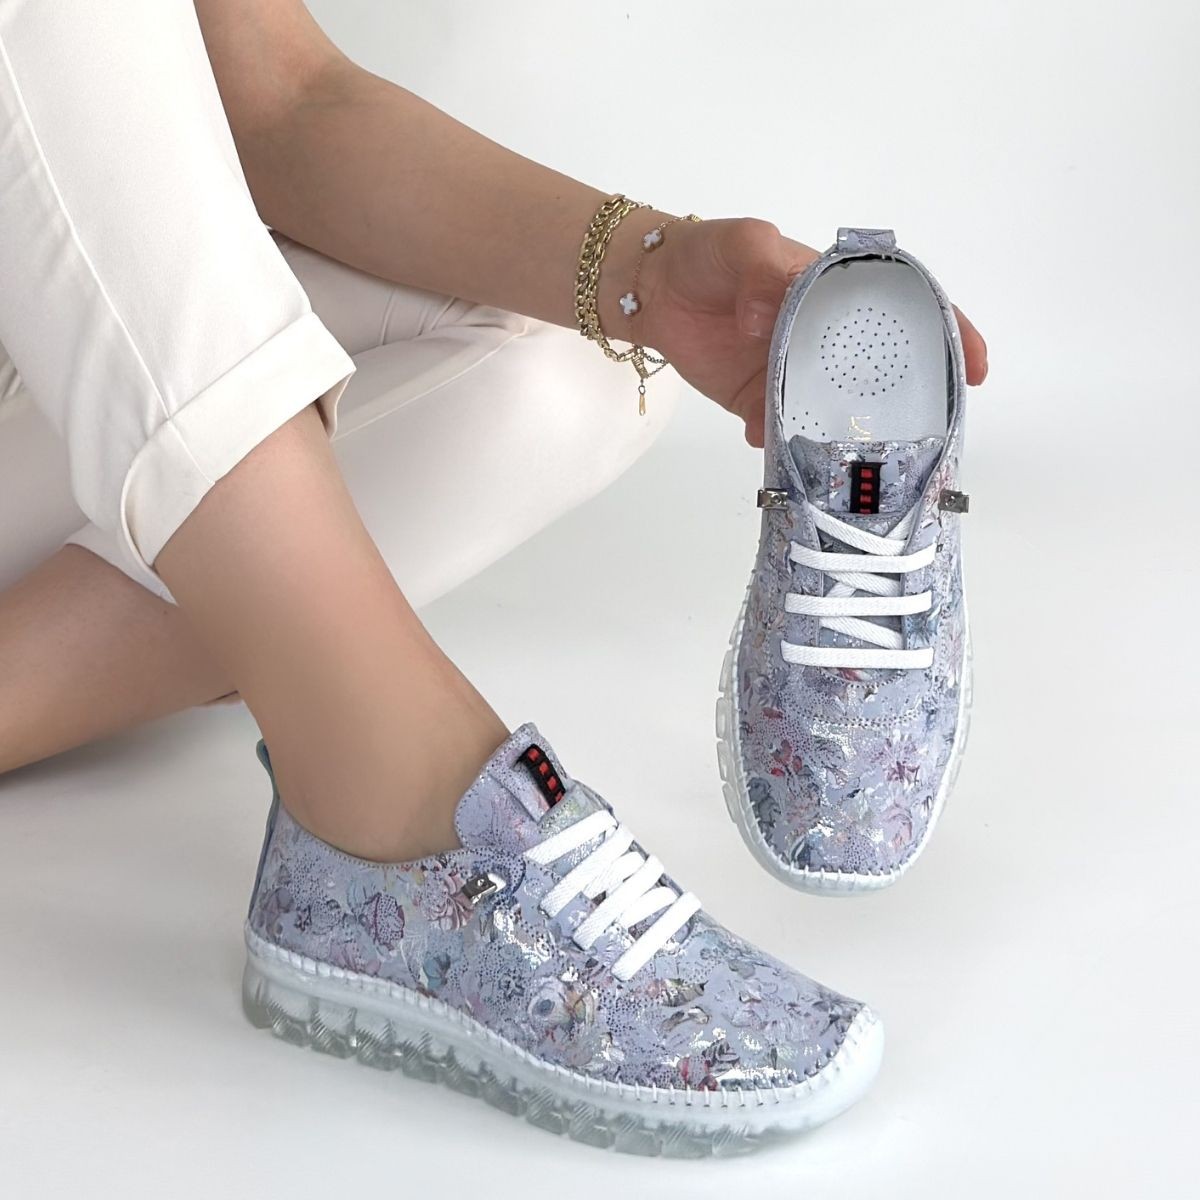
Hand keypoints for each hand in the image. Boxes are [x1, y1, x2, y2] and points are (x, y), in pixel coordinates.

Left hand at [630, 218, 987, 447]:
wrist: (652, 290)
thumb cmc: (708, 255)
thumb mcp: (742, 245)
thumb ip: (761, 272)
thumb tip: (766, 316)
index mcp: (839, 294)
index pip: (908, 309)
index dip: (949, 334)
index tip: (975, 366)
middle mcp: (827, 339)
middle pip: (881, 373)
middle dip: (908, 403)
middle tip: (925, 431)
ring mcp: (795, 375)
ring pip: (834, 412)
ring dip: (845, 435)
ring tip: (856, 458)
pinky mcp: (759, 404)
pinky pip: (780, 433)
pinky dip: (781, 446)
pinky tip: (775, 449)